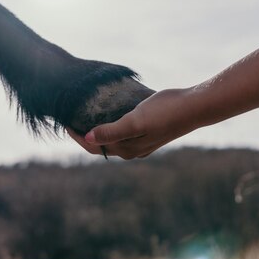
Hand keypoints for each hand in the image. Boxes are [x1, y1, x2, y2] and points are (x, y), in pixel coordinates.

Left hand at [67, 88, 197, 159]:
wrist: (194, 108)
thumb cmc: (164, 112)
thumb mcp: (135, 121)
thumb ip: (111, 131)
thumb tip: (88, 138)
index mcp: (126, 149)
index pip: (92, 146)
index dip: (76, 136)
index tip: (63, 122)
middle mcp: (132, 150)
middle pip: (100, 144)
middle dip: (84, 134)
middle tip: (69, 118)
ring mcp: (142, 142)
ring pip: (112, 139)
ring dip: (97, 131)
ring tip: (84, 116)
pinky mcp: (149, 132)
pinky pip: (123, 132)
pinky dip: (111, 126)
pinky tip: (110, 114)